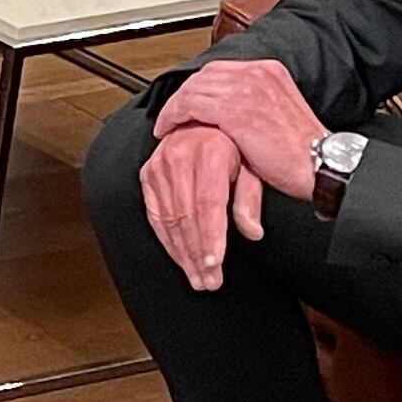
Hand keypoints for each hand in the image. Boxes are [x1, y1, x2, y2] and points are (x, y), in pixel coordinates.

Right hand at [137, 123, 264, 291]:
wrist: (203, 121)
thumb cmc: (233, 144)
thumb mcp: (252, 166)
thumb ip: (250, 200)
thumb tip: (252, 232)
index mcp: (210, 153)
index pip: (208, 205)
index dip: (210, 237)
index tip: (214, 264)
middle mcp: (180, 157)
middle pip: (187, 217)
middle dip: (198, 254)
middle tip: (208, 280)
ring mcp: (160, 166)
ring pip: (169, 220)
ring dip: (182, 253)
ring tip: (197, 277)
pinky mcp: (148, 175)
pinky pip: (154, 214)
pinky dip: (166, 239)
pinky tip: (180, 257)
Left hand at [154, 56, 328, 201]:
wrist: (321, 164)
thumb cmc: (302, 150)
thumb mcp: (277, 112)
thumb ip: (252, 102)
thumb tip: (224, 109)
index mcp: (269, 70)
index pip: (220, 71)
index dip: (199, 87)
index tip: (187, 105)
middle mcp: (257, 72)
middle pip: (204, 76)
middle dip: (184, 95)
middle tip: (171, 115)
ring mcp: (245, 89)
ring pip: (192, 89)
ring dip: (175, 107)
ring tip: (167, 124)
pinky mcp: (233, 110)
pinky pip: (189, 105)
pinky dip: (173, 116)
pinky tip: (168, 130)